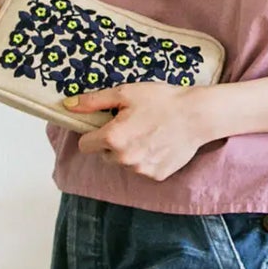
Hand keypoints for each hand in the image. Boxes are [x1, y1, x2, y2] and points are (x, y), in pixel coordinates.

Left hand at [70, 83, 213, 181]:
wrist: (199, 114)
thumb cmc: (164, 99)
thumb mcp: (127, 93)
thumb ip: (94, 101)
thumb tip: (68, 105)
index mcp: (112, 138)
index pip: (86, 144)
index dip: (95, 133)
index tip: (110, 123)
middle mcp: (123, 158)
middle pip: (105, 154)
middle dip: (114, 142)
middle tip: (135, 124)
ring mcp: (140, 169)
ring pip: (124, 162)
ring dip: (131, 151)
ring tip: (151, 132)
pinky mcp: (156, 175)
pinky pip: (143, 169)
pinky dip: (148, 158)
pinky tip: (161, 143)